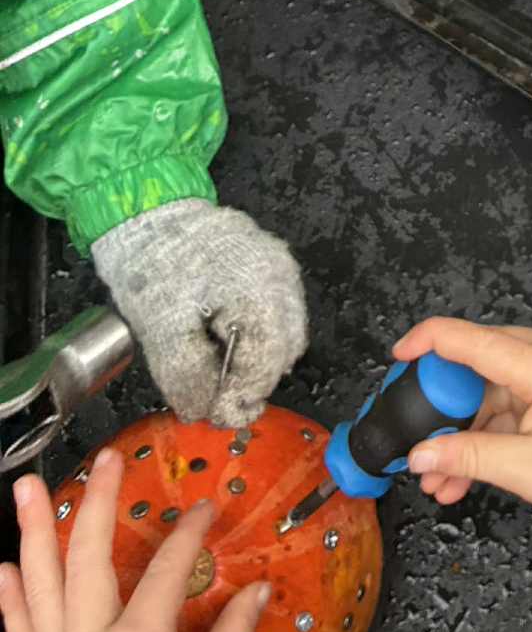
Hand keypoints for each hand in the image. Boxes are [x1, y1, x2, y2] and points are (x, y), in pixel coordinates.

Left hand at [0, 448, 267, 631]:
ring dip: (30, 534)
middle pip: (88, 556)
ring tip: (24, 488)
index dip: (190, 531)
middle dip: (95, 500)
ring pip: (38, 586)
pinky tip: (2, 570)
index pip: (169, 565)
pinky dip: (8, 601)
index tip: (204, 509)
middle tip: (104, 458)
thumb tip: (257, 594)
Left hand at [91, 200, 307, 427]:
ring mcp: (280, 267)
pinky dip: (256, 338)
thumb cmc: (154, 268)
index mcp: (260, 290)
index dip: (242, 398)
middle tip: (217, 400)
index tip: (216, 416)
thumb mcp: (162, 331)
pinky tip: (224, 344)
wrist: (147, 214)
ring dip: (256, 361)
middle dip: (252, 382)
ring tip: (218, 374)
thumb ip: (188, 378)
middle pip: (284, 350)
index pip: (266, 363)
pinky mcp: (269, 264)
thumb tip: (204, 412)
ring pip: (285, 333)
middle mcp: (281, 277)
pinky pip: (277, 314)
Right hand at [393, 319, 531, 536]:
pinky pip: (508, 398)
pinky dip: (487, 431)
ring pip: (489, 387)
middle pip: (478, 363)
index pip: (474, 339)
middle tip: (415, 442)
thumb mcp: (528, 470)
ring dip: (463, 430)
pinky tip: (462, 472)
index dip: (429, 341)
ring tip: (438, 478)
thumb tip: (419, 454)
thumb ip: (468, 457)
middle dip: (443, 408)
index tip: (396, 355)